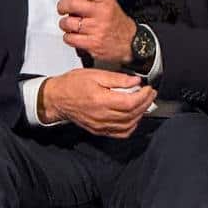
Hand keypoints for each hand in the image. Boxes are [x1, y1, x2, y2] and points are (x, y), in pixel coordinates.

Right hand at [40, 69, 155, 137]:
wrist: (57, 98)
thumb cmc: (72, 85)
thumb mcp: (95, 74)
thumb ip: (117, 79)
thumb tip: (135, 82)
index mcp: (101, 100)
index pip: (130, 102)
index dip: (143, 96)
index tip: (148, 88)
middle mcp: (102, 116)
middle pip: (132, 113)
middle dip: (146, 103)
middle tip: (150, 94)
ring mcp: (101, 125)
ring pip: (129, 124)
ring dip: (140, 114)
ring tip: (144, 103)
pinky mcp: (99, 130)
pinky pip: (120, 133)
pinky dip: (131, 126)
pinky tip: (134, 117)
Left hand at [56, 0, 136, 64]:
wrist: (130, 41)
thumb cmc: (116, 22)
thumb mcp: (108, 2)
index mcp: (105, 1)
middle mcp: (102, 14)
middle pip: (72, 4)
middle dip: (62, 6)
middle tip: (62, 8)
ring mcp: (96, 29)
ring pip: (68, 23)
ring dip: (64, 23)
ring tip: (69, 23)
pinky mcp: (92, 44)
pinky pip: (70, 38)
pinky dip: (68, 36)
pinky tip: (73, 34)